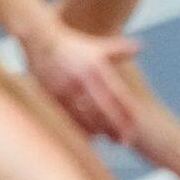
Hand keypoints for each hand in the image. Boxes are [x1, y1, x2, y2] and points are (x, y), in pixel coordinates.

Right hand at [18, 24, 138, 141]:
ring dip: (98, 130)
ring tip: (110, 139)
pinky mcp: (50, 92)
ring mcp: (64, 86)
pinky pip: (66, 115)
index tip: (135, 127)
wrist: (38, 37)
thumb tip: (140, 47)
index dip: (127, 113)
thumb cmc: (73, 45)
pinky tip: (89, 135)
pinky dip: (79, 127)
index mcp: (96, 68)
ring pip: (84, 115)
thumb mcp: (96, 46)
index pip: (117, 95)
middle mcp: (81, 78)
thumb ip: (119, 49)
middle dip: (115, 128)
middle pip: (103, 109)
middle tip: (125, 141)